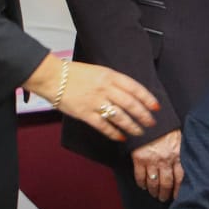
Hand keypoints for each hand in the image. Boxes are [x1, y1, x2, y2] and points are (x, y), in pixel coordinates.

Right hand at [26, 57, 157, 143]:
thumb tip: (129, 93)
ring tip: (139, 132)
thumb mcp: (98, 71)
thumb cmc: (74, 73)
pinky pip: (103, 125)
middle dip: (143, 115)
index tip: (156, 107)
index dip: (147, 98)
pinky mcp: (85, 114)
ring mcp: (95, 102)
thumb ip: (113, 81)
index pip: (134, 88)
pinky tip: (120, 137)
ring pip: (119, 116)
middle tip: (151, 122)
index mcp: (109, 76)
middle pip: (130, 103)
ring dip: (132, 126)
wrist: (52, 77)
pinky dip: (114, 133)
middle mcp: (105, 88)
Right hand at [132, 131, 182, 202]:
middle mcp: (165, 160)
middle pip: (166, 183)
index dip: (179, 190)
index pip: (181, 179)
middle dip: (165, 194)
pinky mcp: (139, 158)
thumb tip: (188, 167)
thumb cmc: (166, 128)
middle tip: (164, 198)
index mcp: (177, 155)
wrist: (150, 117)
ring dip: (154, 191)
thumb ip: (182, 153)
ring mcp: (151, 160)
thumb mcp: (179, 138)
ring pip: (153, 182)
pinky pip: (140, 176)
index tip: (177, 197)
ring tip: (155, 194)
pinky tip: (143, 186)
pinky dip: (142, 183)